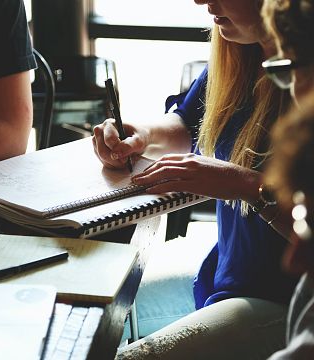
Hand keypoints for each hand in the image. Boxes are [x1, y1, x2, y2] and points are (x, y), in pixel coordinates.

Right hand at [92, 118, 148, 168]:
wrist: (137, 139)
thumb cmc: (138, 136)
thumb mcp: (139, 140)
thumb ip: (129, 145)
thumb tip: (117, 154)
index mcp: (109, 124)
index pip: (109, 140)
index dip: (118, 150)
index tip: (127, 156)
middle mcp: (100, 131)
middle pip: (102, 151)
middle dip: (116, 159)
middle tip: (126, 160)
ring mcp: (97, 141)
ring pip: (102, 158)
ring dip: (115, 163)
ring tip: (125, 159)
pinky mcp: (97, 150)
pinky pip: (103, 162)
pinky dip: (113, 164)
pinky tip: (120, 160)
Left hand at [132, 153, 259, 200]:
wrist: (241, 179)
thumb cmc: (227, 175)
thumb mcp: (206, 166)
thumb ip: (193, 168)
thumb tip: (183, 174)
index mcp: (192, 157)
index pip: (166, 159)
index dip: (153, 165)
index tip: (145, 171)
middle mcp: (189, 162)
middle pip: (161, 164)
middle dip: (146, 172)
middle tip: (136, 178)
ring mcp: (192, 172)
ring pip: (164, 173)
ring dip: (148, 178)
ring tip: (138, 184)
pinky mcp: (195, 183)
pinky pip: (172, 184)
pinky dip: (159, 187)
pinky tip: (151, 190)